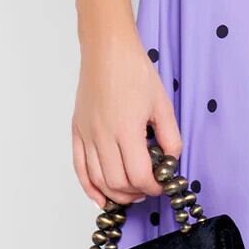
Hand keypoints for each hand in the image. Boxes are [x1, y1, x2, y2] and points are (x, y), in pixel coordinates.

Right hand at [71, 31, 182, 206]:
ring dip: (115, 193)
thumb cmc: (135, 71)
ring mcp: (87, 134)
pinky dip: (89, 187)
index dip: (152, 187)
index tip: (162, 185)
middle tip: (149, 189)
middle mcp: (103, 136)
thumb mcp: (162, 104)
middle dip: (136, 193)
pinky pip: (79, 168)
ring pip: (98, 179)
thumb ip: (170, 136)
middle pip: (117, 182)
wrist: (107, 51)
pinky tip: (100, 197)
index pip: (138, 175)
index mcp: (126, 129)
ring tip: (131, 193)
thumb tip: (172, 160)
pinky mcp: (77, 131)